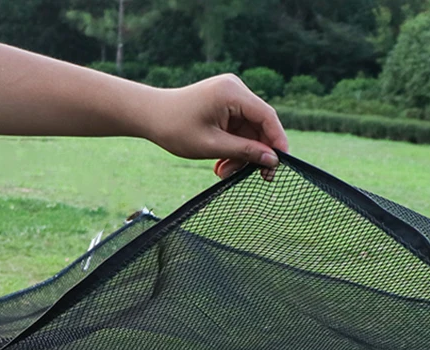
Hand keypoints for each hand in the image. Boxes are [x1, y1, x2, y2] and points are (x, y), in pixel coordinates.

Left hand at [147, 75, 287, 180]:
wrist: (149, 115)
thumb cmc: (175, 128)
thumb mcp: (213, 145)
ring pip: (250, 132)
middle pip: (261, 126)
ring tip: (222, 172)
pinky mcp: (225, 106)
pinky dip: (233, 149)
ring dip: (241, 155)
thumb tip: (273, 160)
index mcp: (232, 92)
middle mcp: (235, 89)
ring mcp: (230, 97)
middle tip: (256, 179)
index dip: (278, 142)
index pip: (267, 117)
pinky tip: (220, 163)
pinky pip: (239, 131)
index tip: (280, 166)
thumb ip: (245, 152)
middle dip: (256, 153)